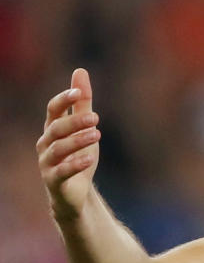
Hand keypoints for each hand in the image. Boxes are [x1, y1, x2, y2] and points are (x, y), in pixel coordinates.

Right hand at [37, 68, 100, 221]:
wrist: (75, 192)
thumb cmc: (77, 154)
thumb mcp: (83, 126)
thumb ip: (82, 102)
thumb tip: (80, 71)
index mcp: (52, 129)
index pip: (52, 110)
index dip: (63, 100)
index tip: (78, 92)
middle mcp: (46, 144)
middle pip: (56, 128)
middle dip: (75, 121)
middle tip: (96, 118)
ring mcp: (47, 163)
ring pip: (58, 149)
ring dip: (77, 140)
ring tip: (97, 134)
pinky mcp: (54, 180)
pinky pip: (62, 171)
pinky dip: (75, 163)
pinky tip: (90, 157)